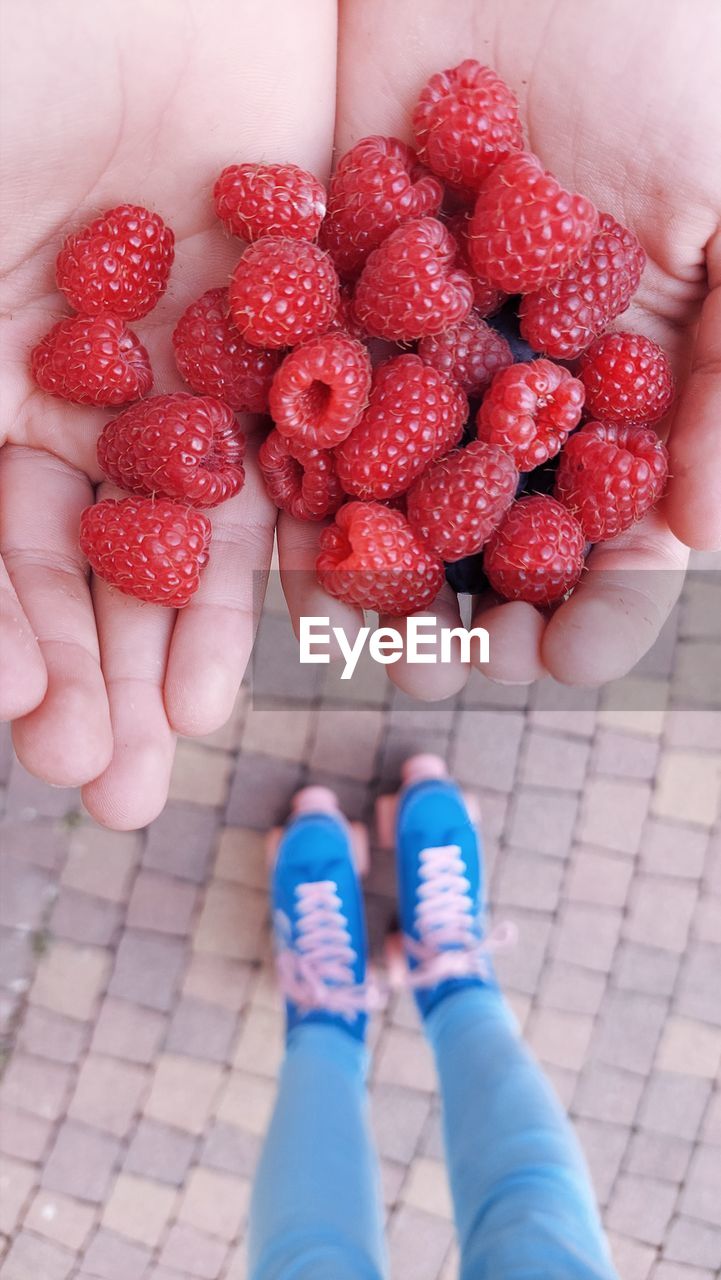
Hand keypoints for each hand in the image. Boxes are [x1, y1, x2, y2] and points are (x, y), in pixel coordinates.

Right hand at [0, 0, 335, 826]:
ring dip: (188, 633)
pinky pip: (308, 435)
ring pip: (196, 520)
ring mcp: (192, 354)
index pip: (1, 543)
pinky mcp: (297, 310)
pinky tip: (293, 612)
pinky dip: (296, 526)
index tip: (35, 734)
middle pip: (96, 555)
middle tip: (114, 790)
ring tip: (186, 734)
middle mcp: (87, 383)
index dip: (14, 640)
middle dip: (99, 671)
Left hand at [280, 0, 719, 698]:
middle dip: (465, 607)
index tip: (559, 661)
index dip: (595, 603)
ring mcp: (426, 340)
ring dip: (371, 565)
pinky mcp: (338, 286)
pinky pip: (312, 389)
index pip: (616, 528)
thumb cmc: (676, 50)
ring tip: (347, 637)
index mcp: (624, 378)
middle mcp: (522, 379)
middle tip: (431, 669)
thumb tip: (701, 534)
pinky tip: (280, 528)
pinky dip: (296, 460)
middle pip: (495, 527)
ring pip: (396, 482)